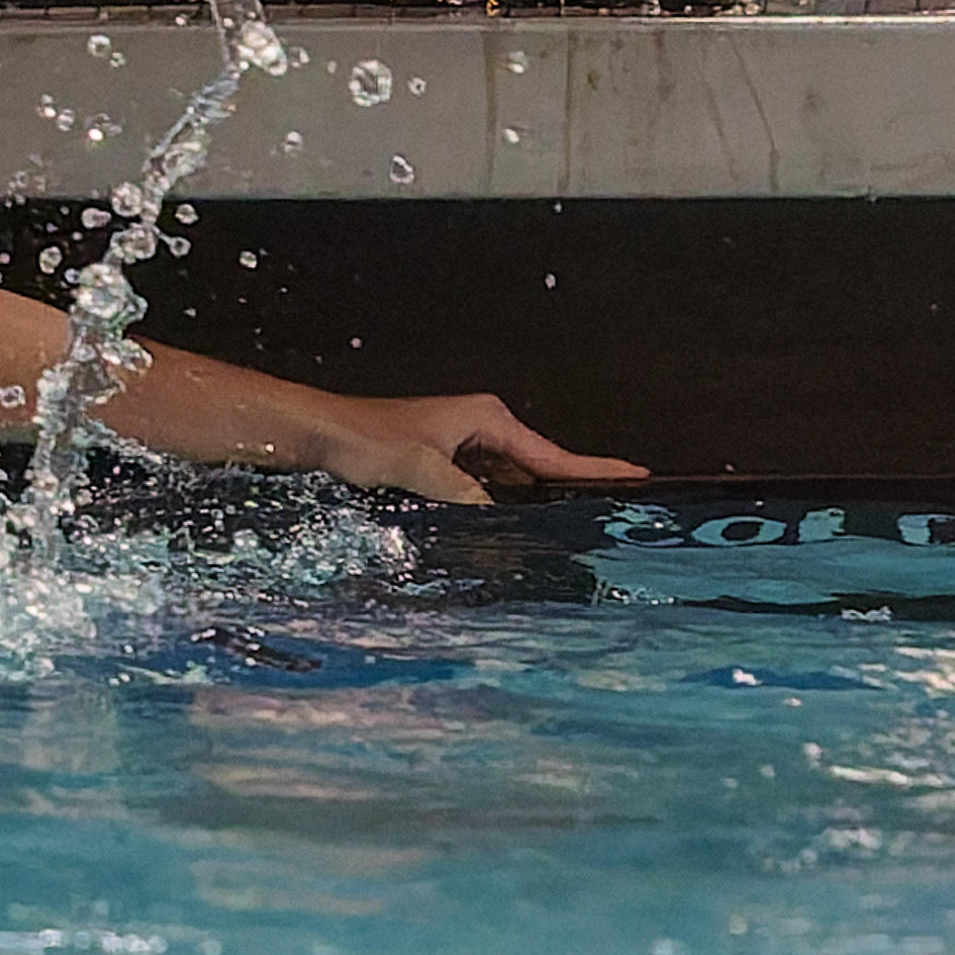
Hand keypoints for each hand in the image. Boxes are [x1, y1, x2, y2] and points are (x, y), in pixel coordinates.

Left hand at [294, 392, 648, 505]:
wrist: (318, 433)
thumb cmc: (363, 439)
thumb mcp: (419, 468)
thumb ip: (463, 496)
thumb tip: (499, 524)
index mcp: (484, 419)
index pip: (551, 454)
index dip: (594, 469)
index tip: (636, 475)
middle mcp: (478, 430)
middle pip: (538, 469)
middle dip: (572, 490)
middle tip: (615, 514)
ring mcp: (460, 449)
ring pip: (511, 485)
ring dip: (535, 506)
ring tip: (577, 531)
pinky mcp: (441, 468)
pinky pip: (486, 493)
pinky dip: (501, 511)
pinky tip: (512, 535)